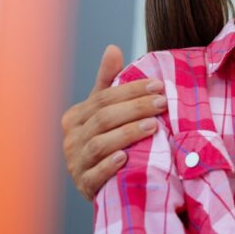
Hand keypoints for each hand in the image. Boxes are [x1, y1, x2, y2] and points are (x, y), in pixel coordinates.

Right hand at [60, 45, 165, 199]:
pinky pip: (95, 175)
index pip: (103, 98)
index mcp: (76, 117)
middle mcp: (71, 140)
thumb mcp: (107, 110)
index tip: (159, 85)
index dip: (132, 90)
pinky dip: (109, 165)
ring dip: (128, 134)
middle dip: (135, 108)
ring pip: (100, 144)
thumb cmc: (109, 138)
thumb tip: (112, 48)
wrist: (104, 181)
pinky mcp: (84, 186)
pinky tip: (126, 157)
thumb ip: (109, 82)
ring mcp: (76, 164)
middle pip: (104, 119)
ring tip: (154, 126)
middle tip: (163, 103)